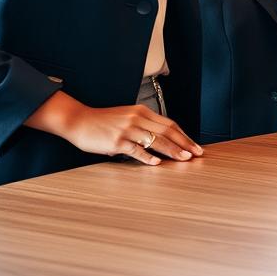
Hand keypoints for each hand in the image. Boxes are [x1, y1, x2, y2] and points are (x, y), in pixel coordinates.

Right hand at [26, 93, 200, 163]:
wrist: (78, 120)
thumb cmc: (102, 121)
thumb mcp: (126, 116)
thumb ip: (143, 125)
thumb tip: (160, 140)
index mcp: (141, 112)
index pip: (170, 124)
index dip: (184, 135)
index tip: (195, 145)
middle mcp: (137, 119)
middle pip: (167, 132)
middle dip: (184, 143)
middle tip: (197, 154)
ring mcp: (127, 130)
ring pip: (156, 141)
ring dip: (172, 151)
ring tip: (184, 159)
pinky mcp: (117, 142)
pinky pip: (136, 150)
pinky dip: (148, 157)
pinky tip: (157, 163)